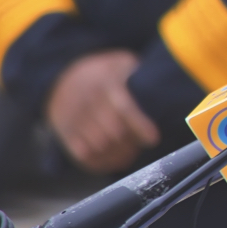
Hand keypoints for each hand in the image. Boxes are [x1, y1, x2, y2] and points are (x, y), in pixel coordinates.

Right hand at [45, 50, 155, 172]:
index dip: (140, 126)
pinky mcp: (65, 132)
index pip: (123, 108)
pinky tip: (116, 162)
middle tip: (144, 144)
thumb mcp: (120, 63)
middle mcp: (85, 101)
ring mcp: (73, 118)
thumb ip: (137, 74)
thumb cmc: (104, 72)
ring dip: (119, 155)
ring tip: (132, 153)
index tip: (153, 138)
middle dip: (130, 143)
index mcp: (103, 82)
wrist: (63, 77)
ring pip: (98, 146)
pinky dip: (102, 164)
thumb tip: (163, 89)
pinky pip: (83, 155)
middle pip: (112, 132)